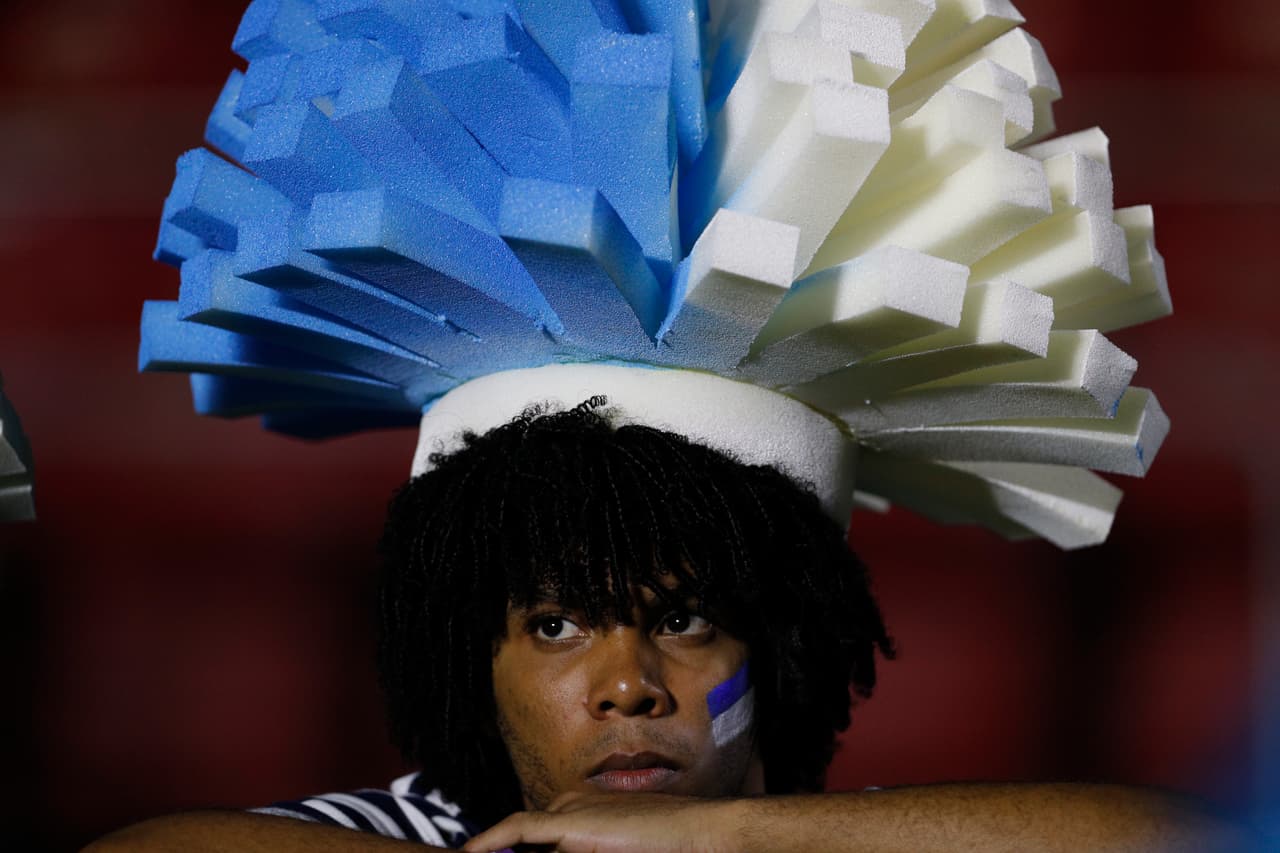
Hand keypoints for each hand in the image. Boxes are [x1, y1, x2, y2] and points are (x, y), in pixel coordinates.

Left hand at [461, 791, 740, 852]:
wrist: (703, 834)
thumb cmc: (671, 847)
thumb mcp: (621, 848)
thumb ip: (594, 849)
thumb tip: (571, 852)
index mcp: (583, 813)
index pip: (537, 841)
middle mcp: (572, 806)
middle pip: (527, 842)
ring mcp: (571, 812)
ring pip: (523, 841)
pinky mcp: (570, 821)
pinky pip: (518, 830)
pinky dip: (491, 841)